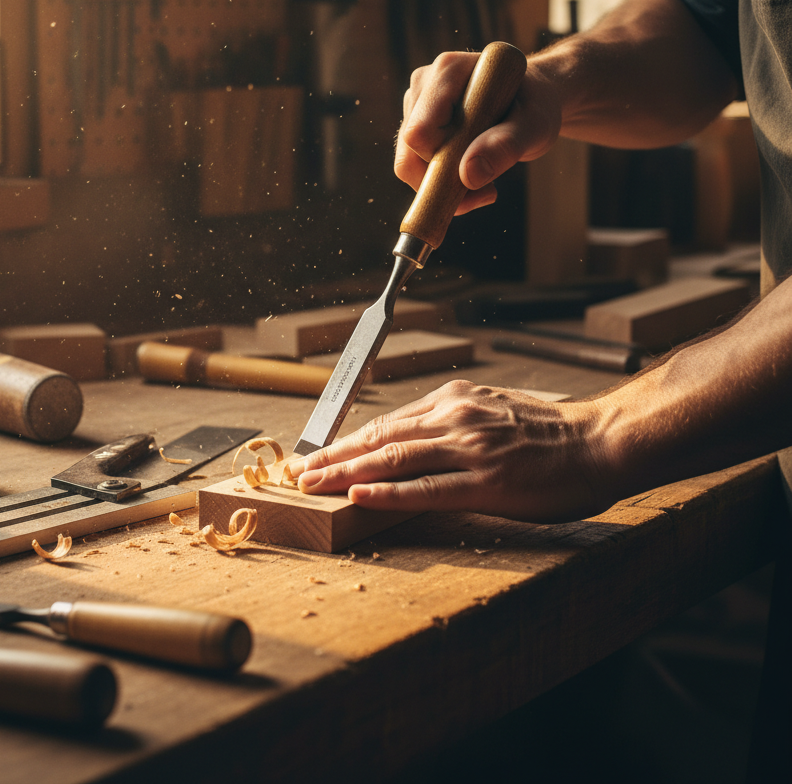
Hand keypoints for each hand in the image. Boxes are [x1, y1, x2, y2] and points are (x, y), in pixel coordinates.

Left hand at [287, 381, 610, 523]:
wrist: (600, 441)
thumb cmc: (550, 433)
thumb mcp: (492, 412)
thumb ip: (452, 423)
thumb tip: (412, 442)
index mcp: (454, 401)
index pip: (387, 423)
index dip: (347, 440)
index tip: (318, 453)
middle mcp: (454, 418)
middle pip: (380, 438)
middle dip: (333, 455)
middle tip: (298, 471)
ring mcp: (468, 449)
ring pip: (393, 460)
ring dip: (346, 473)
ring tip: (312, 484)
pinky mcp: (485, 481)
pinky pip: (427, 488)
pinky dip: (389, 493)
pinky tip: (359, 497)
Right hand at [396, 51, 561, 214]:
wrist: (531, 102)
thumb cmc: (534, 107)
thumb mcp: (535, 126)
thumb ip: (506, 145)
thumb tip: (468, 175)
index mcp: (448, 72)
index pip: (419, 133)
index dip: (443, 163)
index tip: (481, 178)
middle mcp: (424, 84)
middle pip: (408, 152)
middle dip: (443, 181)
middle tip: (487, 190)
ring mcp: (415, 104)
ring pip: (408, 162)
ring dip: (443, 184)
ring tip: (485, 180)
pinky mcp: (414, 123)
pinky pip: (413, 165)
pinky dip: (440, 182)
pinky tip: (471, 175)